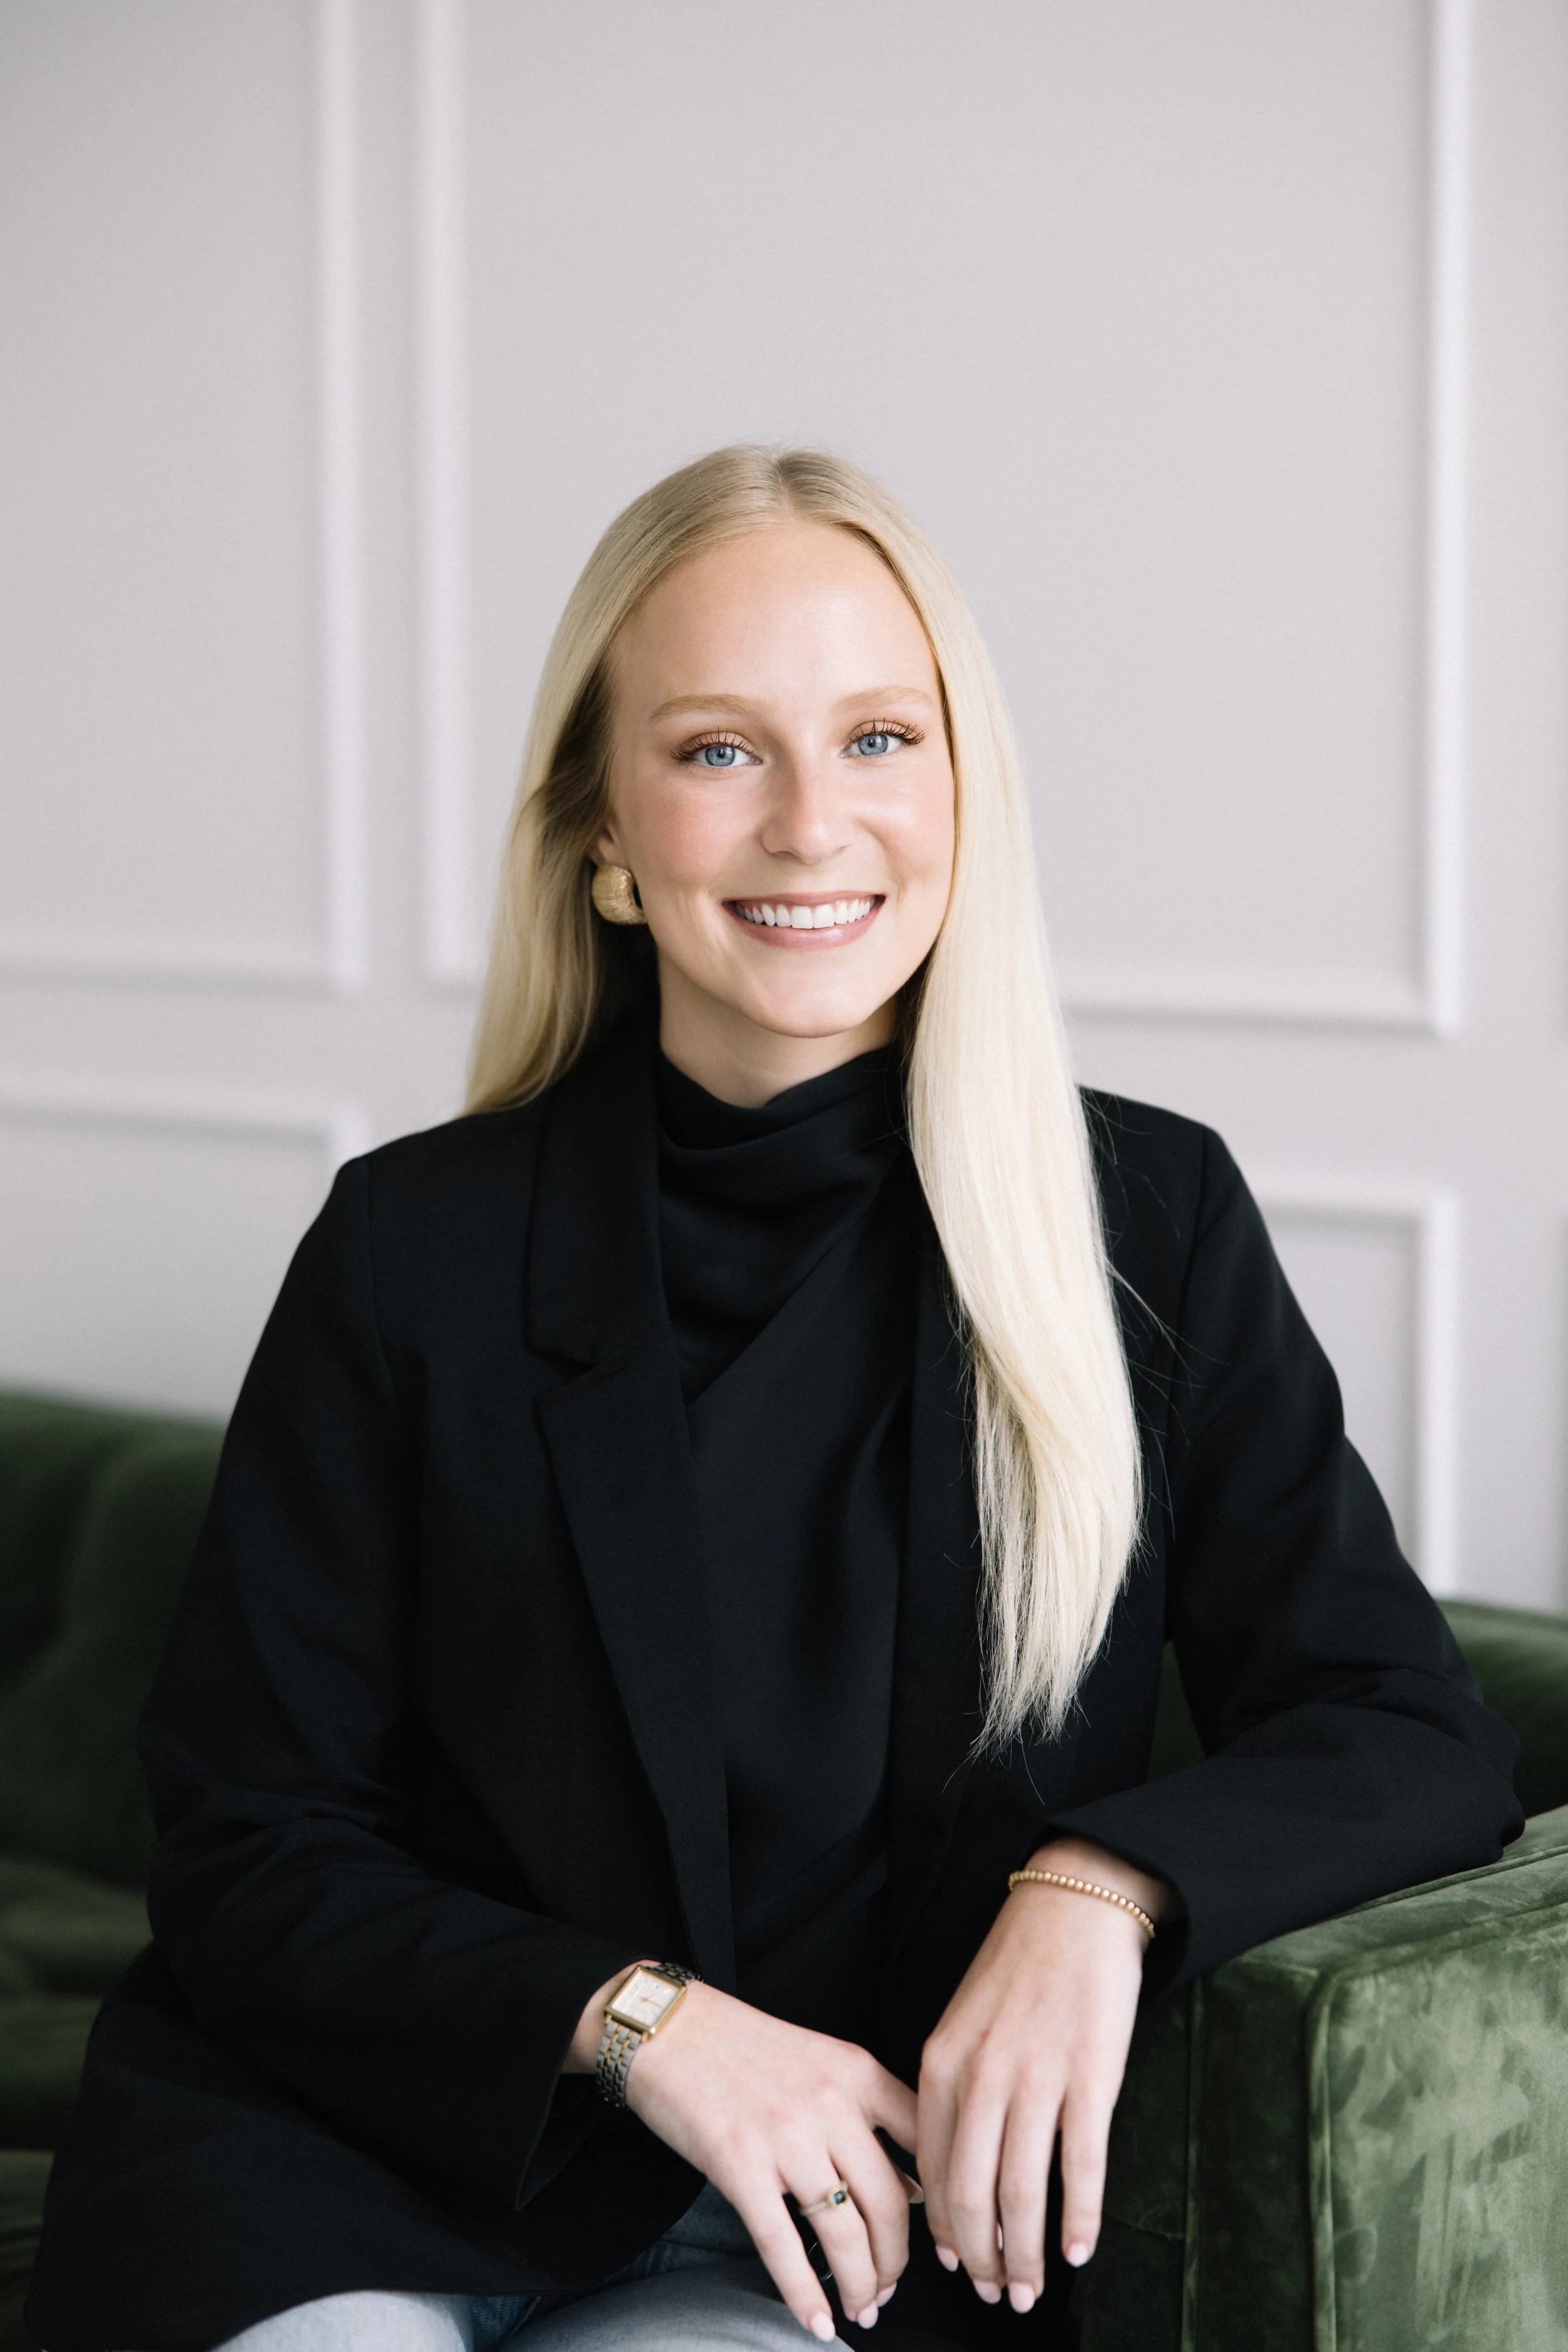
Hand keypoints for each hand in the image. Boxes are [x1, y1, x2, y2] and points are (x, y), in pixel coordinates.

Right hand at [569, 1973, 918, 2338]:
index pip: (925, 2148)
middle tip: (889, 2289)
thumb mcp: (824, 2060)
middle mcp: (831, 2104)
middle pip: (890, 2206)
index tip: (943, 2241)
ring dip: (859, 2287)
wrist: (670, 2028)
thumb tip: (914, 2188)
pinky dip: (803, 2294)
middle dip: (896, 2264)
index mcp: (858, 2072)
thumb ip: (873, 2112)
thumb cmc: (746, 2046)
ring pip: (845, 2234)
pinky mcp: (738, 2165)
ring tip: (860, 2310)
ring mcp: (785, 2136)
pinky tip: (815, 2321)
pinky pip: (782, 2245)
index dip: (942, 2206)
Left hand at [916, 1838, 1171, 2313]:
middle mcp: (981, 2076)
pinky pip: (1080, 2166)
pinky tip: (1078, 2252)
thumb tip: (954, 2172)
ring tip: (1031, 2290)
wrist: (1074, 1906)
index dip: (944, 2230)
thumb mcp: (963, 2023)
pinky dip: (1078, 2218)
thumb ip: (954, 2090)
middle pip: (970, 2194)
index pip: (930, 2169)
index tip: (956, 2266)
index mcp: (942, 2062)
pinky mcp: (1089, 2077)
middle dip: (981, 2259)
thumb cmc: (1019, 1967)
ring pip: (1021, 2192)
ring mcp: (1036, 2077)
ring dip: (1025, 2254)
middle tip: (996, 2297)